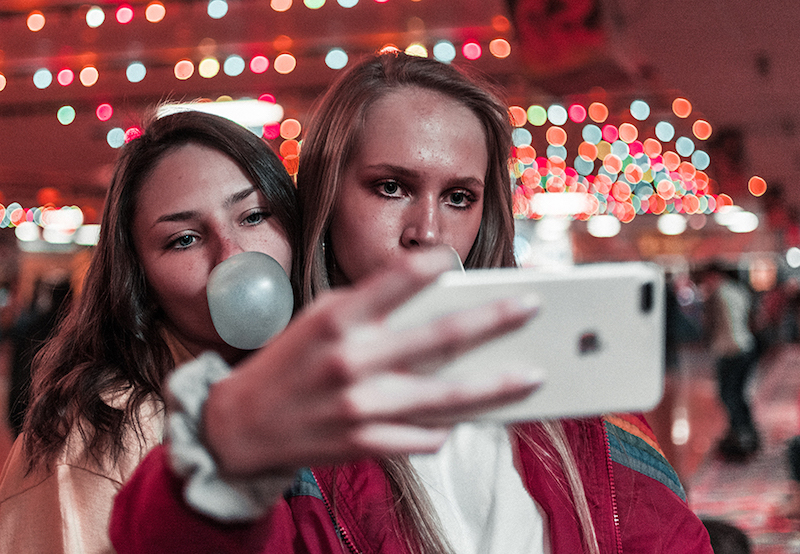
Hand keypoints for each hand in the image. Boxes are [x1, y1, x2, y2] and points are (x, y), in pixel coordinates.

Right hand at [201, 247, 540, 476]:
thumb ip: (370, 310)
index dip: (432, 265)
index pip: (396, 280)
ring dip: (495, 386)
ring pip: (445, 397)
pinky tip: (465, 417)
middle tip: (530, 307)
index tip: (458, 259)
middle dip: (494, 320)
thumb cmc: (288, 363)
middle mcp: (351, 360)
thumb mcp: (319, 320)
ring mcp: (360, 407)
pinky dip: (449, 427)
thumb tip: (435, 305)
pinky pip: (423, 437)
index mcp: (337, 318)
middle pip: (439, 338)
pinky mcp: (363, 444)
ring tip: (531, 375)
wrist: (239, 426)